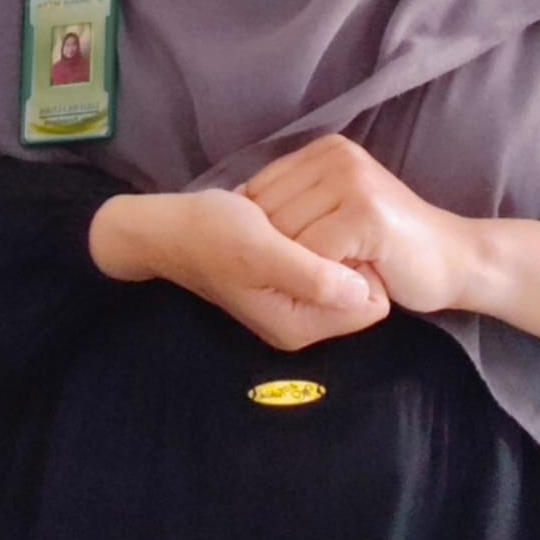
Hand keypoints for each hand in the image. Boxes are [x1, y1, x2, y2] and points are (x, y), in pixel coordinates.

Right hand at [89, 187, 389, 350]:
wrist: (169, 226)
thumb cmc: (212, 234)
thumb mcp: (261, 252)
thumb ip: (311, 276)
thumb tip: (367, 291)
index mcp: (298, 323)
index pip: (370, 305)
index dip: (367, 266)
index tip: (345, 233)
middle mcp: (301, 320)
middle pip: (361, 292)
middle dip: (355, 256)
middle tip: (330, 220)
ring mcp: (294, 300)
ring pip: (346, 273)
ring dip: (340, 244)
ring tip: (317, 215)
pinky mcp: (287, 278)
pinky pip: (327, 262)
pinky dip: (324, 239)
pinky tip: (307, 216)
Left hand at [241, 135, 456, 313]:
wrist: (453, 261)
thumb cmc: (390, 245)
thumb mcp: (339, 209)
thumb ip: (300, 201)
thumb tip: (239, 207)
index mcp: (327, 150)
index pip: (260, 189)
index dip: (261, 233)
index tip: (281, 259)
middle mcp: (337, 156)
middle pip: (268, 212)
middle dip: (277, 252)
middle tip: (308, 275)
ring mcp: (352, 182)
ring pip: (287, 235)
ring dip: (299, 267)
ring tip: (329, 276)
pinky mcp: (364, 214)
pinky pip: (311, 254)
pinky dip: (319, 278)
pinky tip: (343, 283)